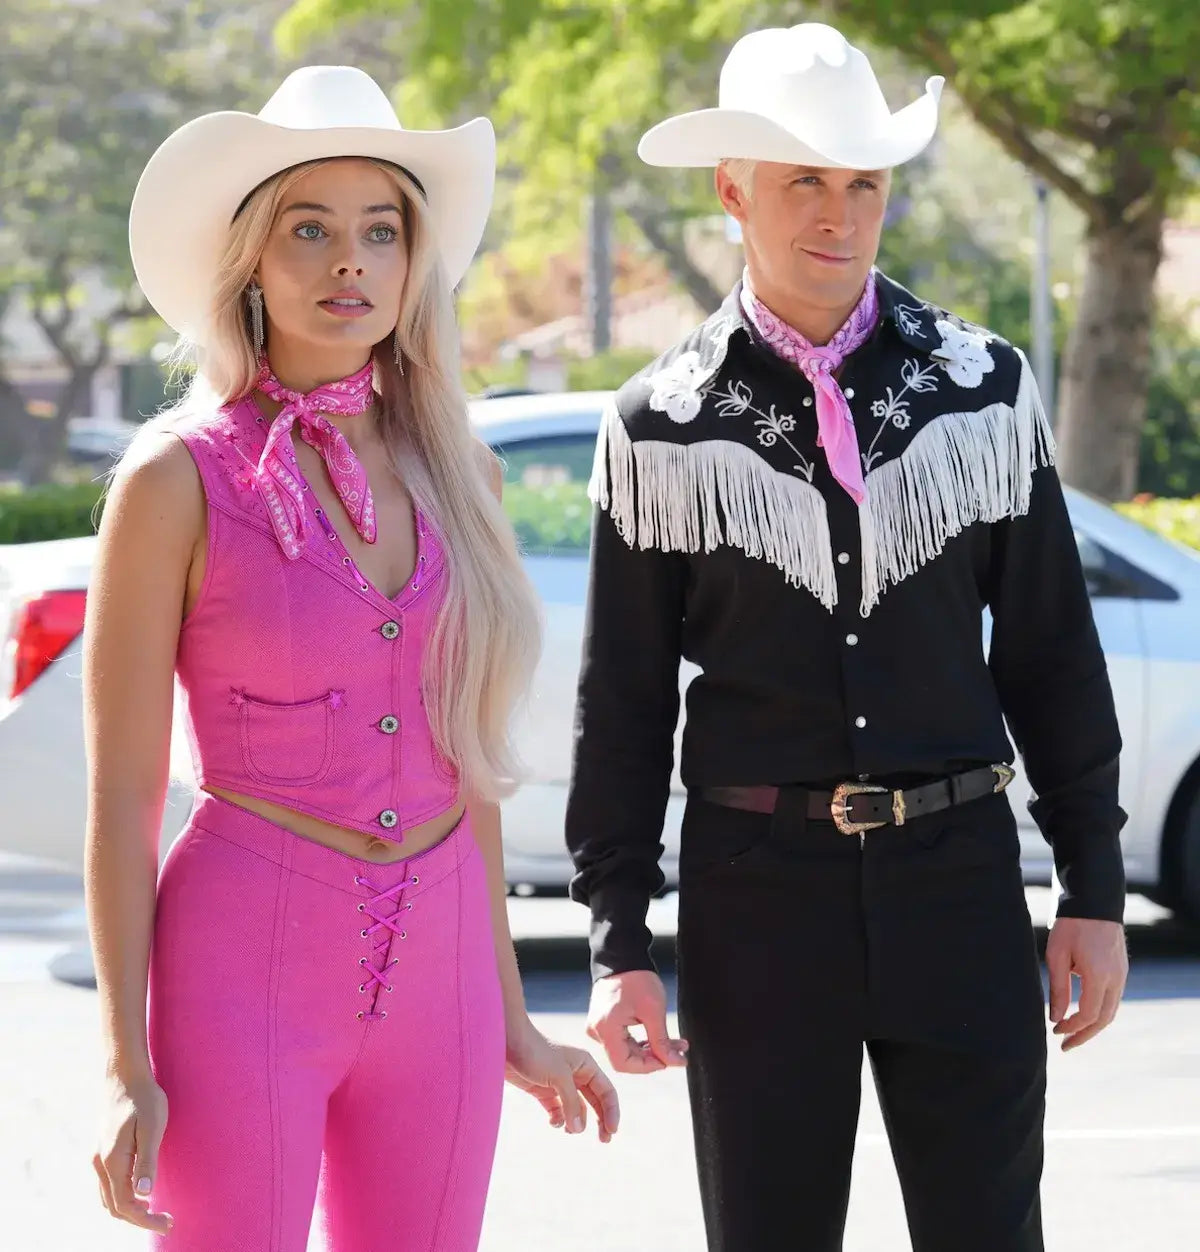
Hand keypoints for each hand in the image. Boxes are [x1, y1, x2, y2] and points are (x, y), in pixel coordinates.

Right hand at [93, 1073, 172, 1233]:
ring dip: (129, 1210)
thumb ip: (147, 1160)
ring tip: (155, 1211)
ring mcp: (99, 1158)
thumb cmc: (143, 1099)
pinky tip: (141, 1192)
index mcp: (113, 1161)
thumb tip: (145, 1194)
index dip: (145, 1220)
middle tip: (167, 1221)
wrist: (125, 1076)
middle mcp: (100, 1164)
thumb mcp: (152, 1127)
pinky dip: (123, 1196)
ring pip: (108, 1198)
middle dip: (139, 1219)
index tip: (169, 1223)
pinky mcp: (103, 1151)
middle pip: (115, 1207)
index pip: (125, 1205)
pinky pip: (108, 1185)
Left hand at [505, 1019, 619, 1142]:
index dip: (612, 1111)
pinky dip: (558, 1119)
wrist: (506, 1043)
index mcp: (586, 1066)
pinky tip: (554, 1123)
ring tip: (570, 1131)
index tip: (612, 1131)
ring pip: (576, 1108)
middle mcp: (576, 1074)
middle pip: (595, 1101)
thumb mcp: (559, 1076)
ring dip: (576, 1122)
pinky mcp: (543, 1091)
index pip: (606, 1091)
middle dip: (600, 1120)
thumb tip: (579, 1130)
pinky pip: (557, 1110)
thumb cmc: (536, 1052)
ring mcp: (559, 1083)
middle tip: (604, 1140)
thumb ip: (571, 1103)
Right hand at [587, 969, 688, 1073]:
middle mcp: (597, 1030)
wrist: (622, 956)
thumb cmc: (636, 979)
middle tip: (679, 1052)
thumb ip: (662, 1042)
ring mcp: (598, 1026)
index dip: (648, 1067)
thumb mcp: (653, 1011)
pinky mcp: (604, 1022)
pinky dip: (642, 1041)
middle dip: (655, 1057)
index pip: (624, 1064)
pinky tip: (659, 1037)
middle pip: (626, 1058)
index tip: (668, 1061)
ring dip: (651, 1049)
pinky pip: (622, 1040)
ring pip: (626, 1050)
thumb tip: (675, 1063)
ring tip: (675, 1044)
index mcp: (605, 1028)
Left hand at [1046, 916, 1127, 1050]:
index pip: (1089, 1014)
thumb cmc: (1070, 926)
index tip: (1055, 1031)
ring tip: (1072, 1033)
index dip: (1073, 1027)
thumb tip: (1056, 1018)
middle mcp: (1116, 978)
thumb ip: (1058, 988)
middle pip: (1104, 1019)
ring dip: (1093, 1025)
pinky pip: (1113, 998)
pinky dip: (1100, 1011)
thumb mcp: (1057, 955)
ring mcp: (1121, 974)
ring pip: (1111, 1010)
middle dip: (1084, 1034)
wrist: (1093, 901)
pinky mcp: (1121, 970)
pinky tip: (1083, 1014)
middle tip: (1065, 1044)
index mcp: (1099, 975)